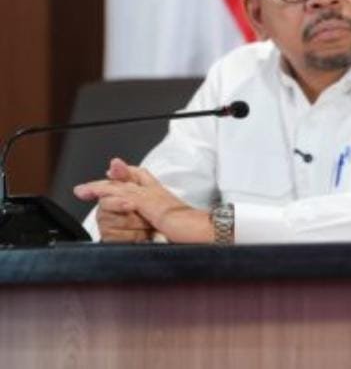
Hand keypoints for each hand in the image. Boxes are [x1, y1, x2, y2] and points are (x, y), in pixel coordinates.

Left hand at [74, 158, 213, 243]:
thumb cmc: (197, 233)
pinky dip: (112, 196)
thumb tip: (159, 231)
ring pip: (124, 186)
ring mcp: (155, 197)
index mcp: (164, 198)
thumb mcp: (175, 227)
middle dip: (109, 178)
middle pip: (131, 177)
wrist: (209, 232)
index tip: (111, 175)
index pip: (143, 178)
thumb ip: (163, 225)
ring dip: (101, 187)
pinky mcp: (153, 205)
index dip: (127, 174)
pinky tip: (99, 198)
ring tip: (83, 190)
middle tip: (87, 186)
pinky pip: (127, 197)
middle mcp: (159, 193)